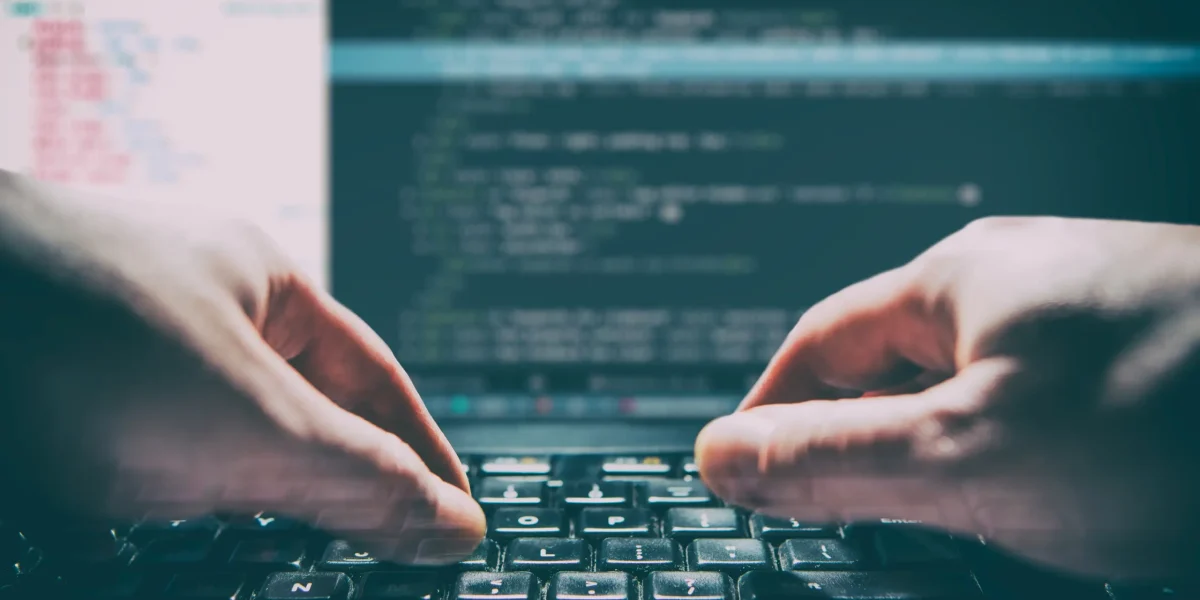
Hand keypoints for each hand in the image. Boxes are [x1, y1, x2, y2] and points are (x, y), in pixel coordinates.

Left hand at [0, 171, 483, 564]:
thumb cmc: (67, 334)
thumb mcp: (247, 425)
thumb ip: (360, 479)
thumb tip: (454, 524)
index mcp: (261, 283)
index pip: (376, 381)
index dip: (424, 455)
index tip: (458, 524)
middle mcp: (192, 312)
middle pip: (299, 423)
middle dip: (338, 499)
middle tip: (381, 571)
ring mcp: (117, 359)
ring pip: (214, 460)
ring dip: (250, 525)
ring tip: (290, 582)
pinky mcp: (56, 410)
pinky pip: (138, 482)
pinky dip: (169, 530)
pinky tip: (183, 564)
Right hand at [696, 216, 1199, 579]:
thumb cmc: (1178, 414)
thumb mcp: (971, 456)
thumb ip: (833, 457)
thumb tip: (722, 457)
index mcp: (957, 280)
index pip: (816, 346)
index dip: (768, 415)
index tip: (746, 479)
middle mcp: (1021, 283)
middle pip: (893, 371)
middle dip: (855, 446)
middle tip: (844, 526)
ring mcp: (1091, 319)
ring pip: (974, 399)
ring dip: (942, 464)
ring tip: (947, 532)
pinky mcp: (1149, 364)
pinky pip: (1047, 415)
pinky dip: (1020, 468)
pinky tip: (1045, 516)